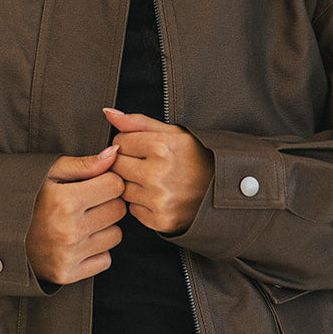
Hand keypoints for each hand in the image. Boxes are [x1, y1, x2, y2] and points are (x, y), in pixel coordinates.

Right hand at [25, 145, 127, 285]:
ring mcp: (68, 255)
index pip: (115, 185)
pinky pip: (105, 260)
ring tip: (78, 222)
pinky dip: (95, 251)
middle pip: (118, 210)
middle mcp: (68, 230)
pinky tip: (76, 242)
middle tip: (85, 202)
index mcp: (64, 201)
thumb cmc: (22, 196)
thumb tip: (115, 153)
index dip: (106, 180)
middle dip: (106, 202)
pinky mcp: (66, 274)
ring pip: (115, 235)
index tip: (93, 183)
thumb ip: (84, 164)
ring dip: (103, 228)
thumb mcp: (47, 172)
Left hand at [103, 108, 212, 234]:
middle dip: (126, 163)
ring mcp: (159, 199)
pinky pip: (133, 209)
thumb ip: (138, 122)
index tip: (143, 147)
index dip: (129, 143)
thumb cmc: (198, 157)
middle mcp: (158, 174)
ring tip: (152, 180)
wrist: (224, 190)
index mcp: (162, 147)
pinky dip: (141, 204)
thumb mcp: (174, 132)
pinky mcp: (161, 220)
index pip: (119, 142)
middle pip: (116, 166)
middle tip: (145, 164)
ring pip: (121, 189)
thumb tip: (108, 113)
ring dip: (131, 184)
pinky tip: (157, 196)